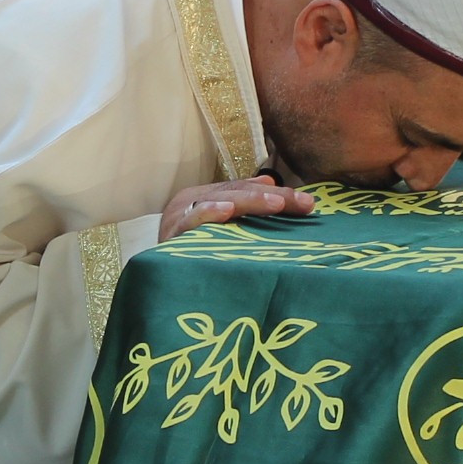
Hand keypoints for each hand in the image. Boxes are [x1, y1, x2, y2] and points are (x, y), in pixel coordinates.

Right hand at [158, 174, 317, 240]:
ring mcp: (179, 218)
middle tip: (303, 204)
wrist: (152, 282)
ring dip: (248, 201)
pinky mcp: (170, 237)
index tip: (310, 205)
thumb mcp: (218, 228)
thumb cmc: (188, 256)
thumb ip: (241, 204)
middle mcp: (191, 202)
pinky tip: (226, 210)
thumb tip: (269, 181)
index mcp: (204, 197)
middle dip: (273, 198)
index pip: (246, 189)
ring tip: (276, 202)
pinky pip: (190, 223)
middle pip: (236, 192)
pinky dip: (208, 213)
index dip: (279, 194)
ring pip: (218, 201)